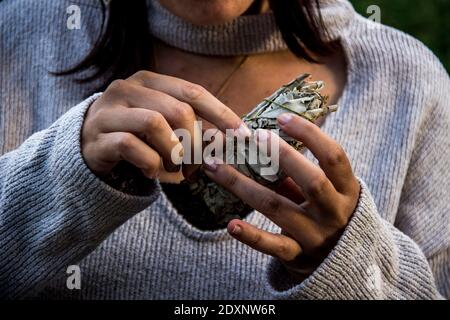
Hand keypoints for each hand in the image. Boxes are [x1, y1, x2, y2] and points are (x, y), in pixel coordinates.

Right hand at [82, 71, 244, 178]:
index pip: (193, 93)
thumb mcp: (165, 127)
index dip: (221, 113)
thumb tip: (226, 138)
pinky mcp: (98, 136)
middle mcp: (128, 89)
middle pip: (178, 111)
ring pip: (155, 124)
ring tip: (173, 169)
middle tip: (194, 166)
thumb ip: (192, 128)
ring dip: (172, 154)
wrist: (88, 147)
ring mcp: (110, 110)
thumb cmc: (136, 136)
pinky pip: (134, 147)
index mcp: (149, 81)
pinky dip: (150, 165)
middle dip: (195, 143)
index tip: (242, 134)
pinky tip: (150, 172)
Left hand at [203, 113, 359, 280]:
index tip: (282, 117)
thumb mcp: (328, 191)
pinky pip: (273, 246)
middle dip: (283, 156)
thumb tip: (264, 138)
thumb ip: (302, 170)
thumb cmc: (328, 213)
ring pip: (277, 208)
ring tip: (214, 166)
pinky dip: (251, 236)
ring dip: (242, 185)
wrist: (345, 261)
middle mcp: (334, 212)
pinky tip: (231, 224)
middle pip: (312, 181)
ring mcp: (316, 236)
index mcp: (347, 189)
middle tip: (254, 136)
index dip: (310, 134)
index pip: (333, 156)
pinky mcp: (298, 256)